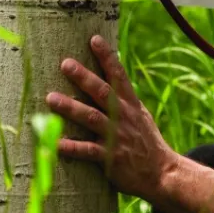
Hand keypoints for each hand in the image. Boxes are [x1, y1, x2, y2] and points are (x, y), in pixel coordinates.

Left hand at [46, 35, 179, 199]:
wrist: (162, 173)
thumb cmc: (147, 143)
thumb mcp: (140, 116)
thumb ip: (123, 99)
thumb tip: (108, 76)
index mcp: (131, 104)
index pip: (118, 76)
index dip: (107, 57)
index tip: (94, 39)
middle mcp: (123, 117)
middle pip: (102, 92)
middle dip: (83, 77)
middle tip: (65, 63)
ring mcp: (117, 137)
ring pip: (91, 118)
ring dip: (71, 108)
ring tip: (51, 98)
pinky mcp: (111, 158)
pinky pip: (88, 151)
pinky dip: (72, 147)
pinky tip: (55, 142)